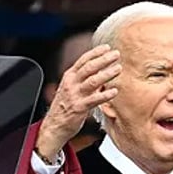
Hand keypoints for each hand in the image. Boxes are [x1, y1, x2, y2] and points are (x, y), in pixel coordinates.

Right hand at [35, 44, 120, 159]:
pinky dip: (105, 95)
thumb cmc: (65, 107)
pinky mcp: (79, 108)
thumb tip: (102, 73)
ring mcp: (75, 95)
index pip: (83, 60)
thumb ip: (86, 80)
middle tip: (116, 54)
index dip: (96, 52)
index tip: (107, 47)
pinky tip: (114, 91)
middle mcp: (71, 83)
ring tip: (118, 69)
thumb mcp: (73, 89)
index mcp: (69, 76)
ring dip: (107, 74)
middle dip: (104, 59)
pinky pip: (94, 100)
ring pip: (92, 81)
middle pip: (89, 67)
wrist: (54, 126)